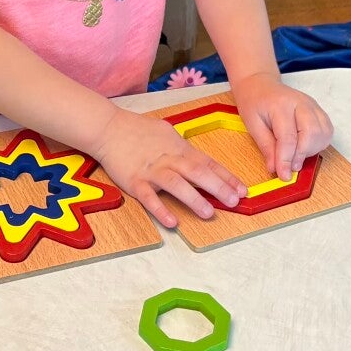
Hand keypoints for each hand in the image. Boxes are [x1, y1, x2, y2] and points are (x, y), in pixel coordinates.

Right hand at [92, 109, 245, 228]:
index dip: (226, 177)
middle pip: (197, 173)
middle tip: (234, 201)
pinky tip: (173, 222)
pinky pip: (149, 197)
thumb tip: (199, 159)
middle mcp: (169, 159)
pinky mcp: (134, 181)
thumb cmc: (137, 130)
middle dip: (218, 187)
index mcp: (179, 148)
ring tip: (209, 212)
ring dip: (194, 198)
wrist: (109, 128)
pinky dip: (161, 209)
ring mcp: (152, 171)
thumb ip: (183, 148)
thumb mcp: (166, 132)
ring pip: (176, 184)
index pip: (208, 164)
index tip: (242, 190)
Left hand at [230, 73, 333, 181]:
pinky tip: (305, 147)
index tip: (283, 176)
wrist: (260, 84)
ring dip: (311, 150)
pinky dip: (319, 143)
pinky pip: (327, 130)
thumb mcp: (252, 125)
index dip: (286, 160)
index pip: (288, 137)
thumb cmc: (254, 102)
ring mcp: (312, 105)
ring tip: (295, 154)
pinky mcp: (318, 110)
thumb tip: (275, 168)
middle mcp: (301, 102)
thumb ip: (266, 146)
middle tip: (290, 166)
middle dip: (301, 155)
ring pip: (323, 133)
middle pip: (311, 133)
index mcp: (280, 105)